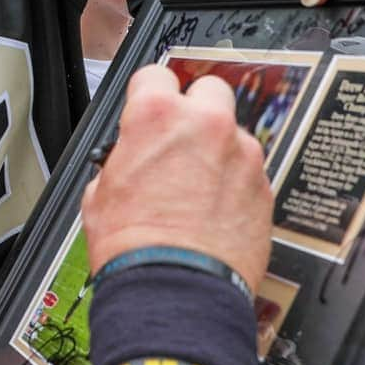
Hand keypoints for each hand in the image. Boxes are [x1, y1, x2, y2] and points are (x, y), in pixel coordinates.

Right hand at [82, 64, 270, 292]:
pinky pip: (250, 170)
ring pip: (234, 132)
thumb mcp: (100, 191)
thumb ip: (121, 160)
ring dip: (219, 149)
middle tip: (182, 139)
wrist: (175, 290)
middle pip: (208, 89)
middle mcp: (204, 124)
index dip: (148, 94)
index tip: (150, 108)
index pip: (154, 75)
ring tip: (199, 186)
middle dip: (195, 110)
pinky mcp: (264, 187)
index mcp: (156, 115)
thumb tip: (127, 162)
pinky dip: (237, 183)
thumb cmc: (134, 246)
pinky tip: (216, 209)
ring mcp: (241, 154)